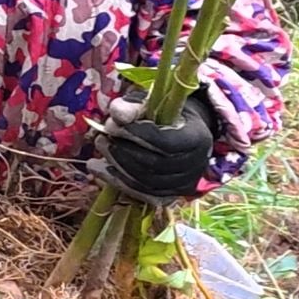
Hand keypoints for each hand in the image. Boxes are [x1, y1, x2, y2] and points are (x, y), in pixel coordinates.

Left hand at [90, 95, 217, 205]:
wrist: (181, 132)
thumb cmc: (166, 114)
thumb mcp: (152, 102)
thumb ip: (135, 105)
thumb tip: (117, 113)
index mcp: (197, 138)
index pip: (165, 143)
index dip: (136, 135)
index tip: (111, 125)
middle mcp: (196, 165)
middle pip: (155, 165)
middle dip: (123, 152)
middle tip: (102, 137)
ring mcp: (185, 185)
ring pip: (147, 184)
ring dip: (118, 167)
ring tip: (101, 148)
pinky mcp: (171, 196)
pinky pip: (144, 195)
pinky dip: (119, 182)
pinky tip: (101, 170)